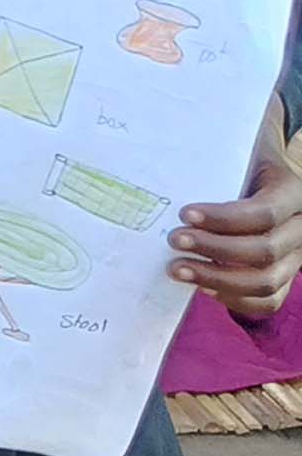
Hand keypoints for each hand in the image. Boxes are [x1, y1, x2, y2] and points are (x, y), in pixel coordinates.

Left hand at [172, 151, 301, 318]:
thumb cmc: (242, 162)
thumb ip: (218, 161)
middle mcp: (301, 229)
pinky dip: (234, 299)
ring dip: (217, 279)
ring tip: (178, 269)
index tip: (185, 214)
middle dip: (214, 249)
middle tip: (174, 241)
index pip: (265, 212)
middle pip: (265, 251)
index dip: (224, 218)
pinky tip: (203, 287)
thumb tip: (168, 165)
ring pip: (267, 282)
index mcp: (292, 193)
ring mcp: (296, 257)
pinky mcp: (285, 277)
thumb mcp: (238, 154)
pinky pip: (268, 300)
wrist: (263, 176)